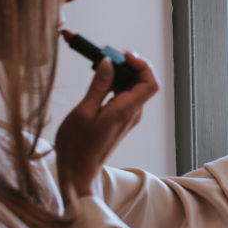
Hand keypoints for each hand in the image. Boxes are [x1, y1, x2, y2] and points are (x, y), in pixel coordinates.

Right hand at [55, 52, 158, 201]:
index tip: (123, 55)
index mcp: (126, 111)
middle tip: (105, 55)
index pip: (150, 83)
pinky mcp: (120, 120)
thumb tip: (108, 63)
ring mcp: (128, 118)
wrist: (78, 173)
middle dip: (127, 65)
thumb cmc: (77, 147)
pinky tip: (98, 81)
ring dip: (119, 73)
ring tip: (98, 65)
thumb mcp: (84, 112)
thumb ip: (98, 86)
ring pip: (132, 88)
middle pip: (142, 82)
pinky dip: (115, 84)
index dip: (141, 65)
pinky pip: (124, 96)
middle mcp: (132, 114)